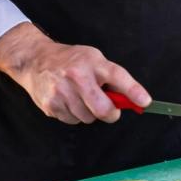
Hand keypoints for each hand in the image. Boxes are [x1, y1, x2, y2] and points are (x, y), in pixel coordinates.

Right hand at [0, 23, 148, 123]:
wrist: (35, 60)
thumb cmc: (70, 60)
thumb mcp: (93, 59)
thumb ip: (110, 78)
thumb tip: (131, 100)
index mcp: (92, 62)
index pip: (117, 77)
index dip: (133, 91)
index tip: (145, 102)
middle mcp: (76, 76)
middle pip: (102, 109)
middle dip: (110, 113)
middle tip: (110, 110)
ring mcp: (61, 92)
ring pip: (88, 118)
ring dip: (89, 113)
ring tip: (80, 97)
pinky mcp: (50, 105)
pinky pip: (72, 121)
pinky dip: (74, 115)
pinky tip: (68, 101)